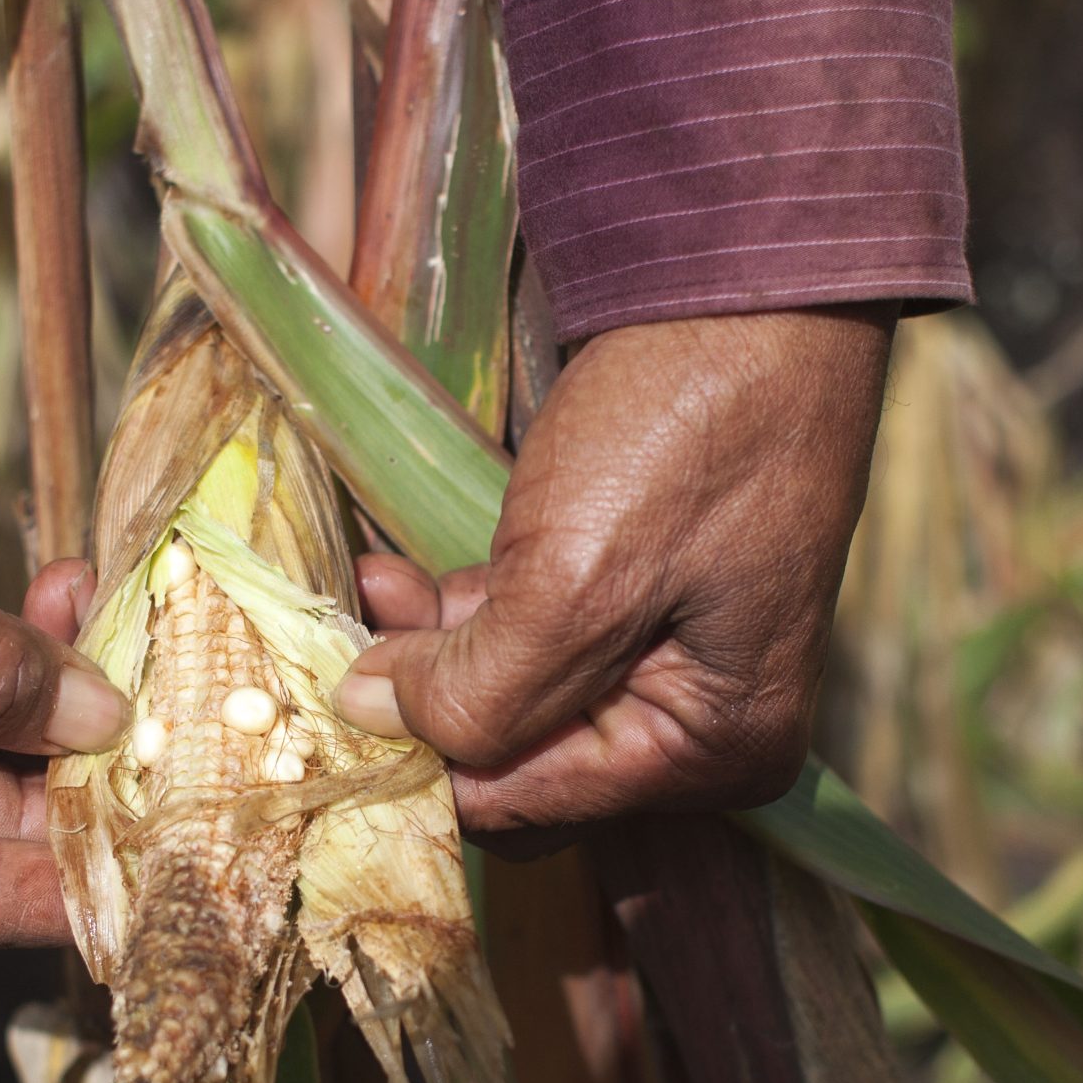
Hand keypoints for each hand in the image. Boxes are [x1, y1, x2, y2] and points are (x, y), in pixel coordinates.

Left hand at [335, 307, 890, 848]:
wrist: (748, 276)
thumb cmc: (687, 428)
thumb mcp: (574, 580)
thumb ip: (475, 686)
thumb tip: (369, 722)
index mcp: (714, 749)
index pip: (522, 806)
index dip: (422, 761)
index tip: (333, 705)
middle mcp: (699, 722)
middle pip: (515, 757)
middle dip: (426, 702)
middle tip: (340, 642)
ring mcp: (670, 654)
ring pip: (509, 691)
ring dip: (430, 649)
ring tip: (369, 587)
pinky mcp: (636, 589)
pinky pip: (529, 632)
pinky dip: (466, 610)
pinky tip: (401, 573)